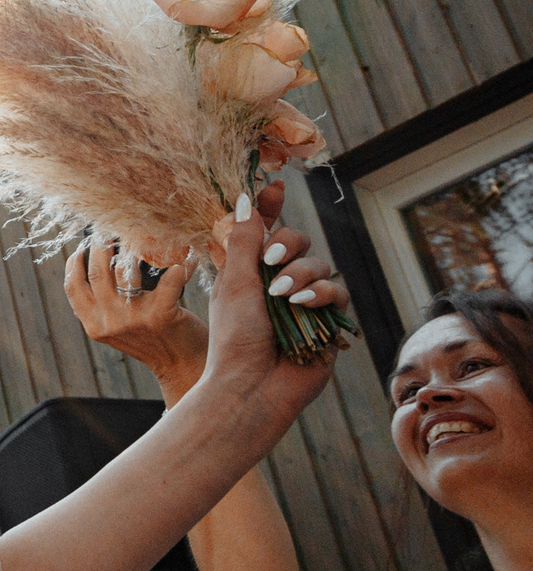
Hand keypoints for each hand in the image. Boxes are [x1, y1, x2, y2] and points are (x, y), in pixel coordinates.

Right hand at [64, 237, 207, 395]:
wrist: (183, 366)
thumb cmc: (152, 340)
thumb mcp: (116, 328)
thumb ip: (102, 305)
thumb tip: (90, 264)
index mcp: (94, 325)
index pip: (72, 286)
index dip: (75, 261)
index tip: (84, 245)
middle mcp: (109, 322)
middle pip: (97, 271)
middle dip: (101, 245)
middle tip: (111, 232)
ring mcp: (133, 319)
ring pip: (124, 270)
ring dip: (134, 249)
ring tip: (142, 238)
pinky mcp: (161, 315)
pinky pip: (168, 280)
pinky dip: (179, 267)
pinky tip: (187, 260)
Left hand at [194, 183, 350, 431]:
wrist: (254, 385)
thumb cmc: (235, 337)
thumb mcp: (234, 283)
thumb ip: (244, 241)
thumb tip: (245, 197)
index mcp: (248, 270)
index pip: (263, 229)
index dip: (271, 206)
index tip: (276, 185)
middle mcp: (277, 281)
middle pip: (297, 240)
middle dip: (287, 245)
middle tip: (271, 261)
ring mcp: (304, 300)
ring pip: (319, 264)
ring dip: (301, 274)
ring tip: (282, 295)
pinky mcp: (327, 321)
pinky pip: (336, 292)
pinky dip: (321, 293)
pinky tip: (303, 304)